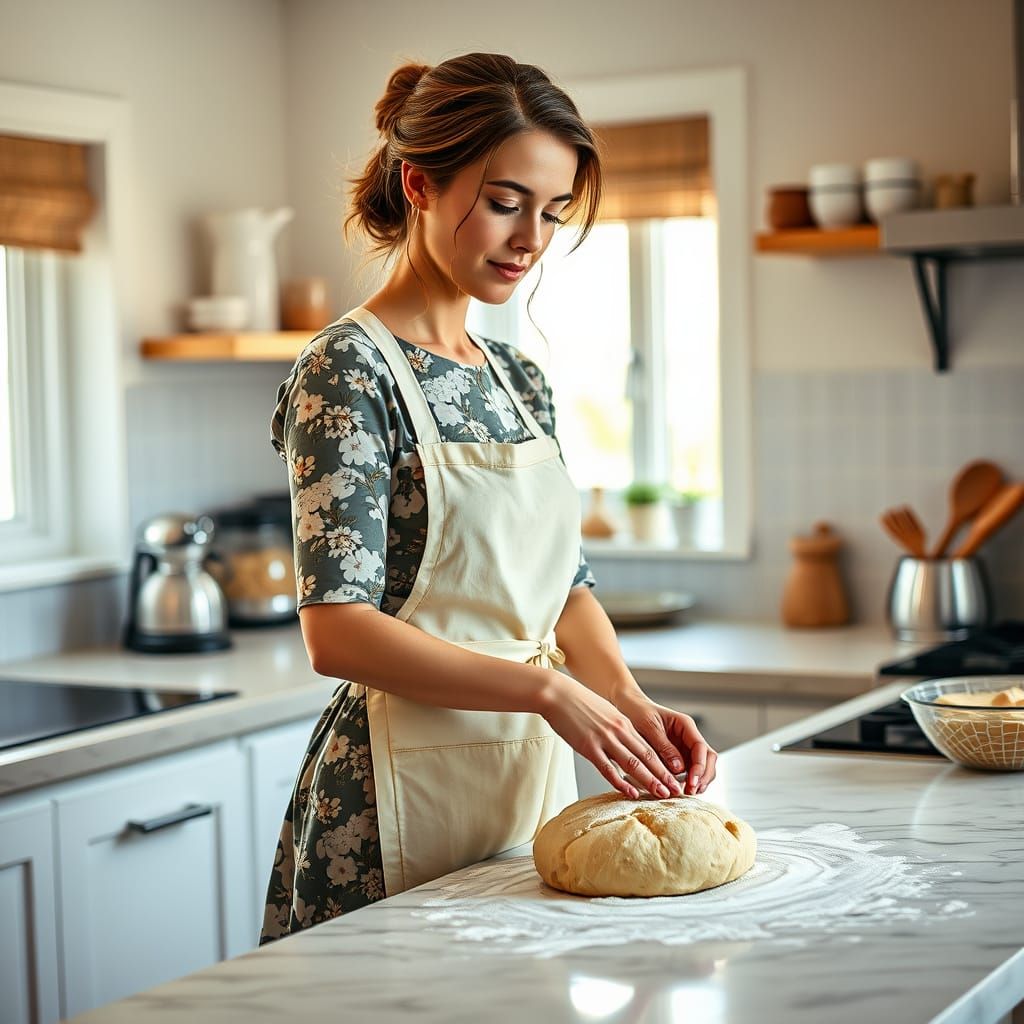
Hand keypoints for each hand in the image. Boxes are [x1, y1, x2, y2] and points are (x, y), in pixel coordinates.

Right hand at [537, 673, 684, 799]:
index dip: (663, 765)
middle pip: (647, 756)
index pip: (649, 748)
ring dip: (649, 780)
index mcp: (623, 723)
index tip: (673, 778)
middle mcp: (618, 731)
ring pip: (632, 763)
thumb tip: (623, 744)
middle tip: (676, 791)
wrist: (558, 693)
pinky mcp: (589, 746)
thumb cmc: (578, 702)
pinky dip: (621, 781)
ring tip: (661, 794)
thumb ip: (615, 728)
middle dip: (663, 775)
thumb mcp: (604, 712)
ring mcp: (604, 739)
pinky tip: (630, 792)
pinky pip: (608, 768)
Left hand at [614, 692, 717, 795]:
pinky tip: (682, 790)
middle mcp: (688, 736)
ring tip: (688, 793)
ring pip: (702, 766)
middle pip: (708, 758)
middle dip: (703, 776)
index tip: (692, 780)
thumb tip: (679, 768)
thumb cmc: (638, 712)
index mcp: (685, 725)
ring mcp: (685, 747)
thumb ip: (664, 746)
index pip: (700, 746)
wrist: (628, 708)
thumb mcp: (649, 727)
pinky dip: (689, 781)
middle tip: (692, 791)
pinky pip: (689, 771)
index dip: (699, 765)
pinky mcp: (678, 757)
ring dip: (698, 781)